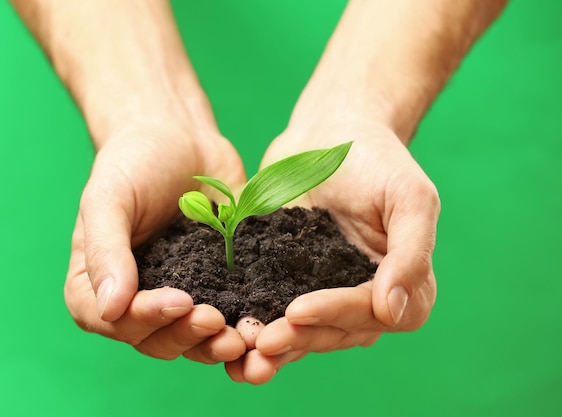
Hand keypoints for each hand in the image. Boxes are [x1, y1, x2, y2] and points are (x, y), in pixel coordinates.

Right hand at [64, 124, 247, 363]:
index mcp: (99, 284)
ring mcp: (179, 296)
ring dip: (215, 344)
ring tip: (243, 337)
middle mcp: (137, 299)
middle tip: (216, 322)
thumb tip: (109, 308)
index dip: (145, 320)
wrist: (179, 137)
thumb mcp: (108, 198)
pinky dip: (243, 325)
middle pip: (155, 339)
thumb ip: (105, 250)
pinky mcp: (217, 287)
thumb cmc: (133, 162)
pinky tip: (264, 324)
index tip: (179, 301)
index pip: (114, 320)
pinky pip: (228, 315)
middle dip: (186, 337)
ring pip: (193, 339)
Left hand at [225, 119, 439, 382]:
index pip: (372, 313)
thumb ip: (410, 254)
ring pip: (304, 332)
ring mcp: (326, 291)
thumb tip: (394, 312)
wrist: (329, 131)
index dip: (336, 315)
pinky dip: (255, 327)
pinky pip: (274, 311)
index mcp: (402, 281)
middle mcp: (365, 295)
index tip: (298, 310)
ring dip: (275, 347)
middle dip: (299, 338)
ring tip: (241, 356)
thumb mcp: (408, 197)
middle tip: (261, 341)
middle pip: (335, 332)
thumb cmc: (376, 157)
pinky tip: (229, 340)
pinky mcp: (289, 281)